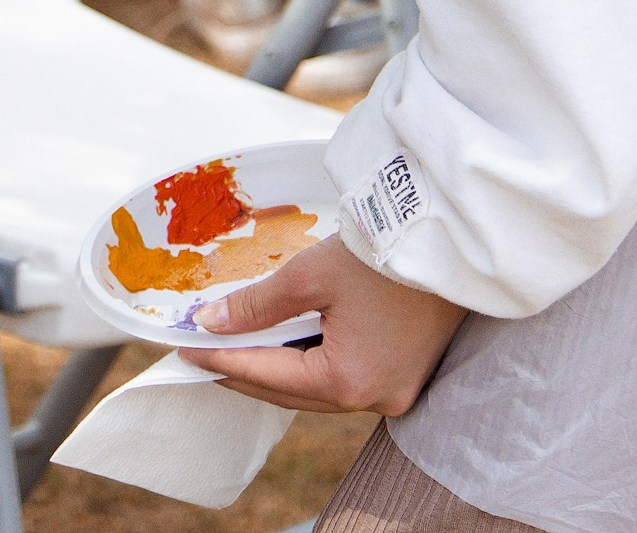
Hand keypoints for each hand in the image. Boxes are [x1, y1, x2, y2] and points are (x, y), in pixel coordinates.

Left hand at [176, 236, 462, 418]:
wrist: (451, 237)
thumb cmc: (383, 253)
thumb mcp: (311, 273)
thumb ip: (258, 304)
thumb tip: (211, 323)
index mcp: (349, 382)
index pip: (268, 376)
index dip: (222, 359)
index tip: (186, 349)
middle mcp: (374, 399)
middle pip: (294, 393)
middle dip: (247, 372)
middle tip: (204, 352)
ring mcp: (396, 391)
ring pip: (320, 390)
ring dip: (281, 370)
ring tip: (239, 348)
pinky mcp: (407, 374)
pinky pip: (347, 379)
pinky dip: (314, 364)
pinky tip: (290, 344)